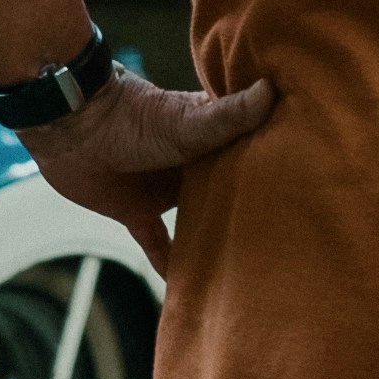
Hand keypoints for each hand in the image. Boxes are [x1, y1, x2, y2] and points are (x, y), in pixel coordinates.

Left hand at [19, 70, 276, 270]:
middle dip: (248, 210)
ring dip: (212, 237)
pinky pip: (156, 242)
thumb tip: (272, 90)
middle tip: (286, 239)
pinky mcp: (134, 211)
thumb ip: (229, 115)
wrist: (70, 125)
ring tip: (248, 267)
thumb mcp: (189, 120)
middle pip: (225, 190)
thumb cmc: (132, 116)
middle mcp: (190, 164)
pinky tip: (187, 288)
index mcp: (209, 137)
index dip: (274, 167)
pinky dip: (169, 263)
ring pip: (195, 218)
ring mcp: (161, 189)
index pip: (249, 152)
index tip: (308, 186)